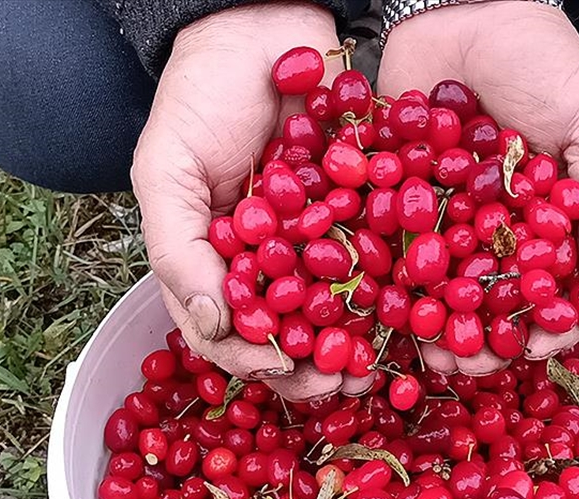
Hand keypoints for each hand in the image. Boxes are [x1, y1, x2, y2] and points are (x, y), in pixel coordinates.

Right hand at [133, 3, 370, 400]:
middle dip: (312, 367)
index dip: (250, 359)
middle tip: (340, 384)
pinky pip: (384, 258)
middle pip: (290, 334)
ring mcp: (321, 240)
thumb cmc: (200, 95)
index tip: (279, 367)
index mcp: (218, 261)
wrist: (262, 22)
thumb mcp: (166, 169)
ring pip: (340, 310)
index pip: (228, 331)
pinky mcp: (366, 210)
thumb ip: (176, 247)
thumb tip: (209, 324)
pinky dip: (397, 290)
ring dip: (357, 344)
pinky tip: (412, 312)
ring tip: (376, 367)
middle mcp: (271, 261)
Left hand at [379, 1, 578, 374]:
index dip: (543, 327)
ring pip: (430, 287)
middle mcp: (487, 229)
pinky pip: (378, 243)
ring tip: (422, 350)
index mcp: (539, 222)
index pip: (546, 290)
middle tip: (468, 365)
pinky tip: (374, 307)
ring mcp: (435, 216)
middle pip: (483, 303)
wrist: (465, 3)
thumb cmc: (543, 60)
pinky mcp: (384, 194)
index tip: (536, 351)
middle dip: (479, 342)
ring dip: (426, 326)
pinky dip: (375, 277)